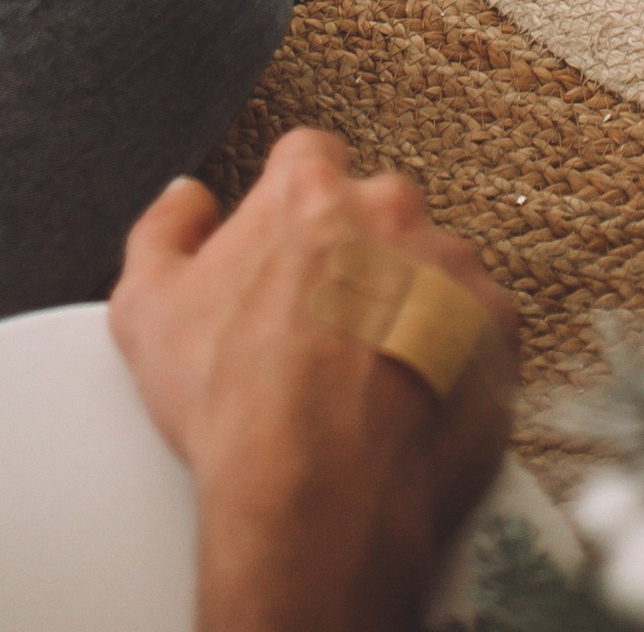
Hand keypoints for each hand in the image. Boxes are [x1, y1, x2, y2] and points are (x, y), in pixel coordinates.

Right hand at [110, 132, 518, 631]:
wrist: (315, 489)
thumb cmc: (229, 400)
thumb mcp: (147, 309)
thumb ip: (165, 230)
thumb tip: (190, 195)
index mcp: (308, 192)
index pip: (310, 155)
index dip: (297, 200)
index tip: (293, 247)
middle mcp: (389, 208)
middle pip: (380, 208)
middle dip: (360, 253)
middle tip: (328, 325)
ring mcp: (451, 262)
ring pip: (434, 265)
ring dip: (411, 302)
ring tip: (374, 374)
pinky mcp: (496, 321)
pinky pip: (478, 323)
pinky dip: (454, 351)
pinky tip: (416, 397)